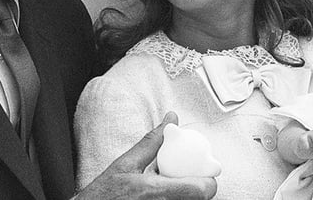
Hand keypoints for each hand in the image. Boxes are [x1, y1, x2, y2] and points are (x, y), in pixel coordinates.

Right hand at [73, 112, 216, 199]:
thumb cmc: (103, 196)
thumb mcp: (125, 164)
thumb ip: (152, 142)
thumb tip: (170, 120)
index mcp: (157, 192)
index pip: (201, 190)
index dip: (209, 181)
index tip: (206, 171)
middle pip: (199, 199)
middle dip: (197, 185)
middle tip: (188, 175)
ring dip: (186, 193)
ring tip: (170, 184)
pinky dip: (175, 198)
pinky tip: (160, 194)